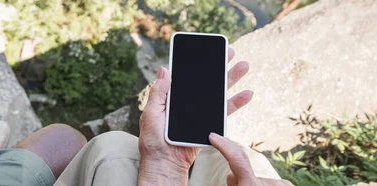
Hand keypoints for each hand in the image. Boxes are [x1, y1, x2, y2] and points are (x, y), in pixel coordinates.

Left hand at [138, 48, 252, 184]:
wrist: (164, 163)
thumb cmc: (153, 141)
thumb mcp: (150, 113)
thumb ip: (158, 93)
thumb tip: (164, 68)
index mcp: (172, 98)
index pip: (187, 77)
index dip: (197, 63)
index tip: (208, 50)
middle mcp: (187, 103)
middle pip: (206, 81)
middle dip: (218, 66)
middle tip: (231, 52)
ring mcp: (199, 113)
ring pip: (218, 93)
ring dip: (231, 79)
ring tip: (244, 66)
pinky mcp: (209, 124)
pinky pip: (224, 112)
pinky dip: (236, 103)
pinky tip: (246, 93)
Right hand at [209, 133, 292, 185]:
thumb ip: (232, 184)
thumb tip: (231, 176)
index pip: (236, 158)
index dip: (224, 144)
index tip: (214, 136)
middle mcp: (268, 182)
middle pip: (247, 173)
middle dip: (242, 179)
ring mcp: (280, 183)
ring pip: (260, 179)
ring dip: (256, 185)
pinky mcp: (288, 185)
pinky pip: (273, 183)